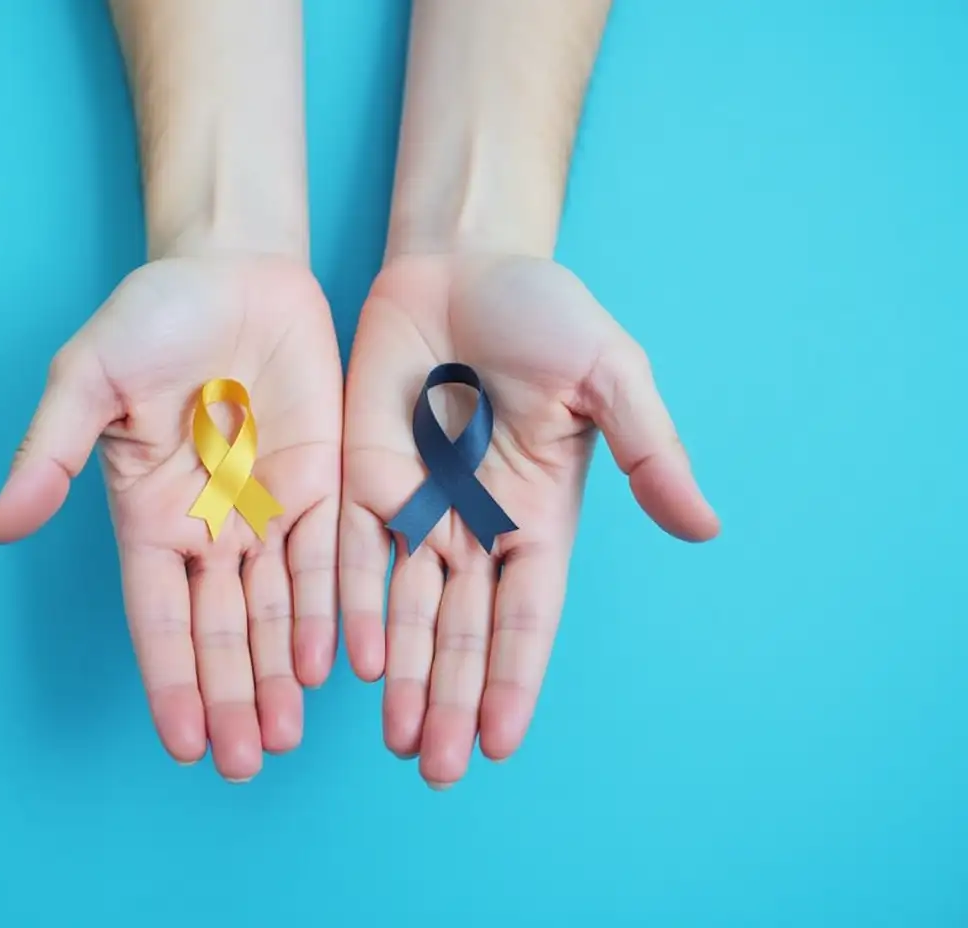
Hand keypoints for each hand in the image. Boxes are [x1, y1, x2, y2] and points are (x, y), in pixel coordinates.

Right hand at [0, 255, 341, 781]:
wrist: (235, 270)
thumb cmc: (152, 318)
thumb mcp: (88, 378)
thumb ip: (50, 452)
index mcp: (150, 516)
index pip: (158, 617)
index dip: (171, 679)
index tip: (185, 743)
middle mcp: (210, 528)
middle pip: (221, 630)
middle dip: (232, 696)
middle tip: (245, 761)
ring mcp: (269, 510)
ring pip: (277, 610)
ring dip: (280, 673)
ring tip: (285, 735)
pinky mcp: (323, 484)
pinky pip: (328, 558)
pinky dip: (331, 610)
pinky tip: (333, 662)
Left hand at [340, 253, 718, 787]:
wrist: (462, 264)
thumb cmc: (544, 315)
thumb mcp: (610, 375)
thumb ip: (650, 451)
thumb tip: (706, 528)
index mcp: (538, 515)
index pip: (525, 615)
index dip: (512, 677)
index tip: (497, 741)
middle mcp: (474, 526)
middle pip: (460, 630)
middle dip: (449, 697)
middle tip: (435, 766)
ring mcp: (416, 506)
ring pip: (404, 609)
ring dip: (400, 674)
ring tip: (395, 738)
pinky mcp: (361, 479)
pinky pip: (353, 555)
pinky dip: (351, 608)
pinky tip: (348, 662)